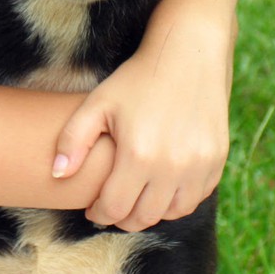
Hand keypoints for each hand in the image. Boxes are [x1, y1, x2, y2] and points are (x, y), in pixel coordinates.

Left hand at [52, 26, 231, 231]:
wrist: (187, 56)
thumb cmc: (136, 78)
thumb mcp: (98, 102)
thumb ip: (73, 139)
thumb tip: (57, 174)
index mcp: (138, 155)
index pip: (115, 208)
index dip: (99, 213)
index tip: (91, 209)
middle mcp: (172, 167)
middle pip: (144, 217)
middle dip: (123, 217)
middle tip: (111, 208)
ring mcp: (199, 166)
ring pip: (172, 212)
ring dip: (151, 213)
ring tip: (135, 200)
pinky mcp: (217, 161)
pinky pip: (196, 197)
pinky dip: (177, 200)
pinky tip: (161, 188)